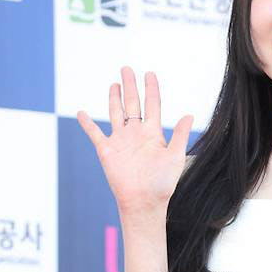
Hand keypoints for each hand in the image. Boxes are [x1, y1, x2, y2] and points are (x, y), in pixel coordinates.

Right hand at [76, 66, 193, 213]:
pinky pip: (94, 133)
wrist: (143, 202)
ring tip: (114, 84)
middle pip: (132, 103)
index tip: (150, 73)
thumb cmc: (162, 184)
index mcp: (153, 133)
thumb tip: (189, 115)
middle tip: (127, 69)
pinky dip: (87, 123)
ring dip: (114, 99)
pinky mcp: (106, 150)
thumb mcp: (176, 158)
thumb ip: (180, 136)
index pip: (152, 104)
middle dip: (130, 86)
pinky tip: (81, 113)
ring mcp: (120, 141)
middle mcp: (136, 134)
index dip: (151, 89)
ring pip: (115, 113)